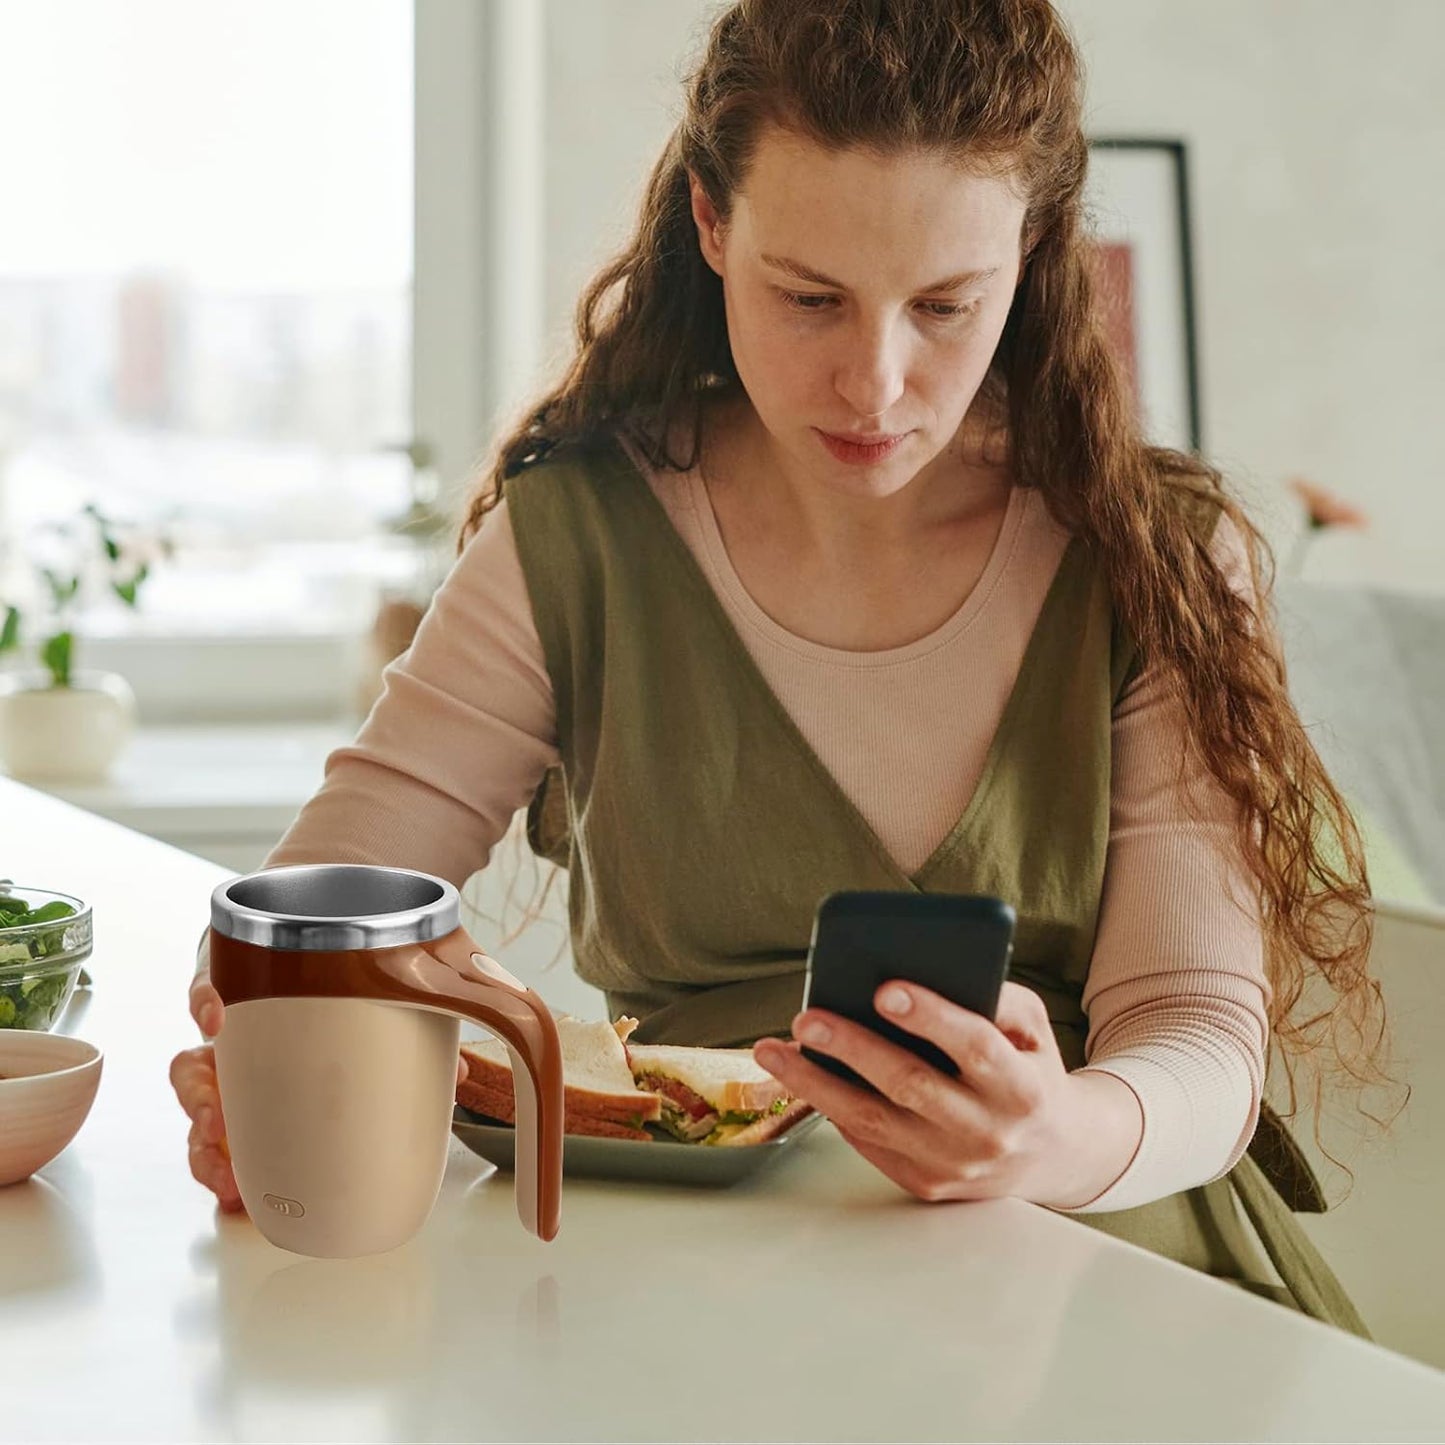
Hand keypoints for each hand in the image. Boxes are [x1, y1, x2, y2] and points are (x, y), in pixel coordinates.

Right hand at [171, 971, 469, 1215]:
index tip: (214, 1015)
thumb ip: (416, 1023)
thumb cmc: (344, 988)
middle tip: (216, 1123)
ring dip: (203, 1149)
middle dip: (198, 1098)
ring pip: (198, 1115)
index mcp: (254, 998)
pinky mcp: (239, 1118)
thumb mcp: (375, 996)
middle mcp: (234, 1042)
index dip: (204, 999)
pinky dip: (223, 1172)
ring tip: (226, 1180)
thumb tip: (463, 1072)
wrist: (339, 970)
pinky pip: (218, 1147)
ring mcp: (231, 1082)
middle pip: (191, 1068)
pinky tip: (237, 1196)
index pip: (211, 988)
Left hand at [752, 980, 1138, 1207]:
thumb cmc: (1029, 1072)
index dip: (930, 1017)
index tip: (885, 989)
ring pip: (872, 1121)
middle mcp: (987, 1132)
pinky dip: (828, 1106)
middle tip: (807, 1018)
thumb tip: (933, 970)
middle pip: (910, 1086)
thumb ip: (997, 999)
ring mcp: (952, 1165)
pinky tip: (800, 1075)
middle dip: (852, 1048)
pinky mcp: (923, 1183)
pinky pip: (866, 1141)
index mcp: (1022, 1088)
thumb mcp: (1033, 1029)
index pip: (973, 1048)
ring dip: (814, 1084)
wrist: (1051, 1154)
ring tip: (773, 1051)